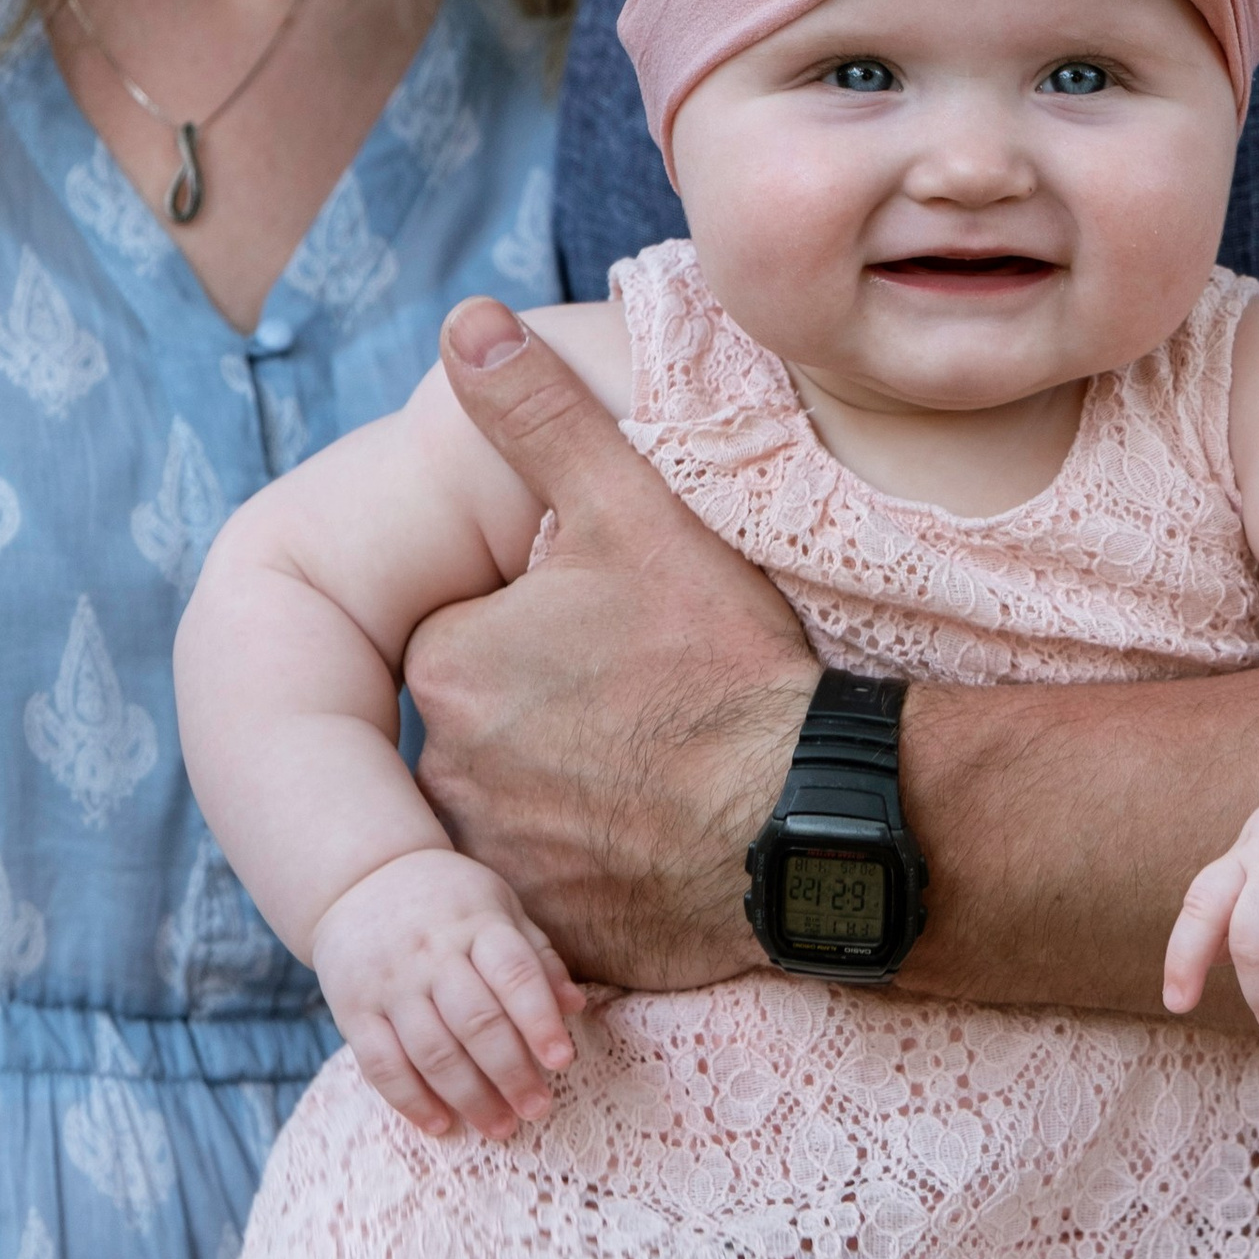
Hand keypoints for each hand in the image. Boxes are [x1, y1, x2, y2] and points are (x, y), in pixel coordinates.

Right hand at [313, 849, 594, 1140]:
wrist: (360, 879)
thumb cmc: (448, 900)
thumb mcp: (499, 907)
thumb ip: (536, 957)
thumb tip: (575, 1007)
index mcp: (476, 924)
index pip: (514, 974)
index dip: (539, 1020)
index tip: (562, 1061)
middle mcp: (431, 953)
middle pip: (475, 1021)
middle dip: (510, 1072)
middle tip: (536, 1109)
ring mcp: (390, 983)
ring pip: (431, 1051)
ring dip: (469, 1096)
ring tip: (499, 1126)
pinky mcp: (353, 1009)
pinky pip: (380, 1064)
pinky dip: (411, 1100)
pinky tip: (440, 1125)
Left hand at [403, 299, 817, 988]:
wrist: (809, 821)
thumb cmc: (723, 662)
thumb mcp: (635, 515)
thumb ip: (541, 416)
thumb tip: (466, 321)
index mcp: (452, 666)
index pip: (468, 637)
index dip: (543, 631)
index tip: (613, 639)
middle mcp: (449, 772)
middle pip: (485, 727)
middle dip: (546, 715)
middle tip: (646, 707)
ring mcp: (498, 865)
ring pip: (514, 810)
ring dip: (564, 796)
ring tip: (658, 775)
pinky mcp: (551, 936)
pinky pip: (552, 894)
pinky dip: (592, 874)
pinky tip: (658, 845)